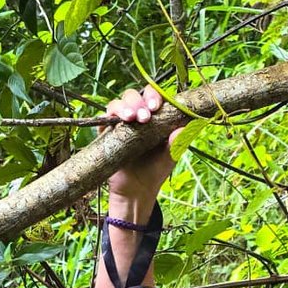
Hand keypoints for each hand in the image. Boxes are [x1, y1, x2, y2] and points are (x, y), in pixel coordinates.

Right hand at [104, 85, 178, 203]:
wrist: (137, 192)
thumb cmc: (156, 172)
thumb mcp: (169, 158)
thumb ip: (176, 143)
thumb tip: (183, 128)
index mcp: (154, 118)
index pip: (153, 97)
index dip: (154, 96)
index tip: (156, 106)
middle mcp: (137, 117)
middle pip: (134, 96)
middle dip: (138, 101)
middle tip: (144, 117)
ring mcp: (121, 124)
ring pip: (118, 103)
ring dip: (124, 106)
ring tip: (131, 118)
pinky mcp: (107, 133)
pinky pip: (104, 118)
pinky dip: (109, 115)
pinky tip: (116, 121)